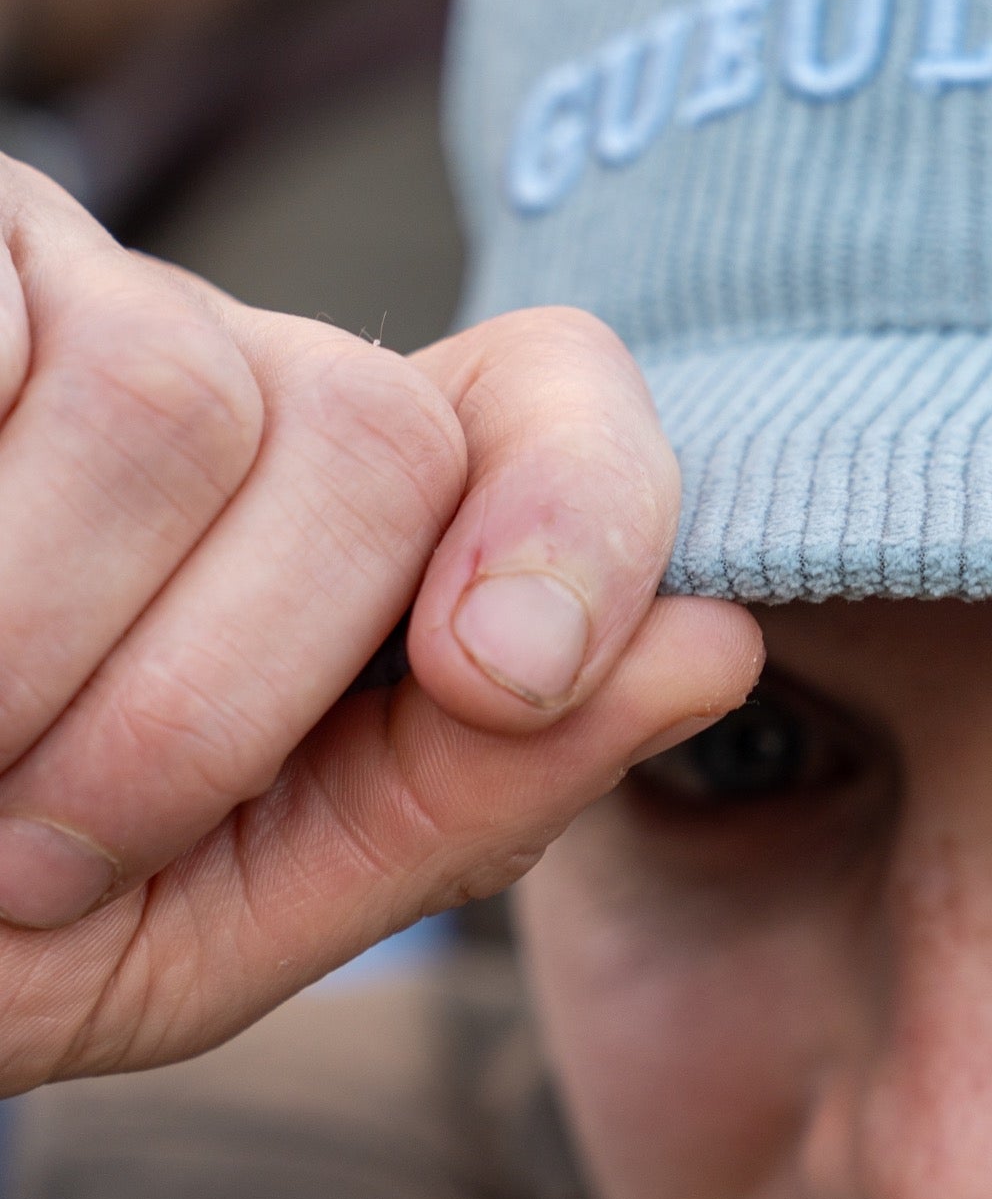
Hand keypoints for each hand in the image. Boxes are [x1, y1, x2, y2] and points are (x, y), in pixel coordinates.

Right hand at [0, 158, 760, 1092]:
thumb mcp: (218, 913)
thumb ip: (462, 797)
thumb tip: (717, 641)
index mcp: (351, 530)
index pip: (560, 407)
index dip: (580, 513)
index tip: (501, 673)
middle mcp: (233, 379)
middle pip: (380, 430)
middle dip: (219, 698)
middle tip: (34, 860)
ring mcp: (58, 285)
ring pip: (179, 385)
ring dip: (30, 651)